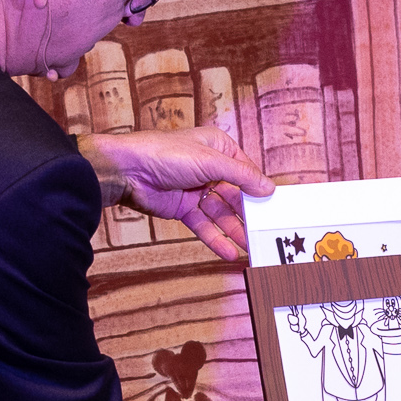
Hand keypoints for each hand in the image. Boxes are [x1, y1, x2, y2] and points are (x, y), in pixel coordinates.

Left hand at [77, 128, 274, 260]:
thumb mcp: (211, 161)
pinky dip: (215, 238)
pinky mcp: (183, 209)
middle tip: (264, 233)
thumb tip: (268, 188)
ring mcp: (196, 190)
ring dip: (233, 230)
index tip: (274, 208)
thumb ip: (242, 176)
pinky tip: (227, 252)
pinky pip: (203, 225)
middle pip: (235, 195)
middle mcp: (209, 168)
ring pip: (220, 213)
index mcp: (218, 148)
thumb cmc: (165, 153)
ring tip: (249, 248)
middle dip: (248, 214)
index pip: (246, 171)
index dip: (259, 189)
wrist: (127, 170)